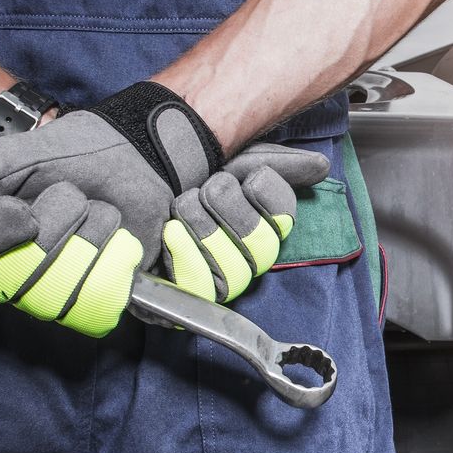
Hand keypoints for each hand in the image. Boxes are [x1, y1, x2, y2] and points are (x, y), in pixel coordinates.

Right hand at [0, 81, 221, 333]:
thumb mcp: (16, 157)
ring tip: (99, 212)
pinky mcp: (94, 300)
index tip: (21, 209)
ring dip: (86, 239)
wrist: (141, 159)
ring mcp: (52, 289)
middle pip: (9, 280)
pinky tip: (118, 240)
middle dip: (52, 225)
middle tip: (71, 195)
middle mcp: (9, 269)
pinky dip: (112, 262)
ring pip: (52, 294)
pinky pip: (90, 305)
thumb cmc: (76, 153)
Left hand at [160, 144, 330, 302]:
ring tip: (181, 205)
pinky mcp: (180, 294)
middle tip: (204, 187)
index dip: (266, 199)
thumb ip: (279, 163)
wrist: (132, 174)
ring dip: (204, 229)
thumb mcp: (234, 158)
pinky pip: (200, 291)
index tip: (246, 178)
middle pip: (262, 252)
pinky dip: (185, 256)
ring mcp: (213, 280)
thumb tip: (321, 167)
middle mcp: (241, 258)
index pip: (284, 225)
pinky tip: (171, 231)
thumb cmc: (182, 168)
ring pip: (234, 274)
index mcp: (258, 227)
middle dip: (229, 210)